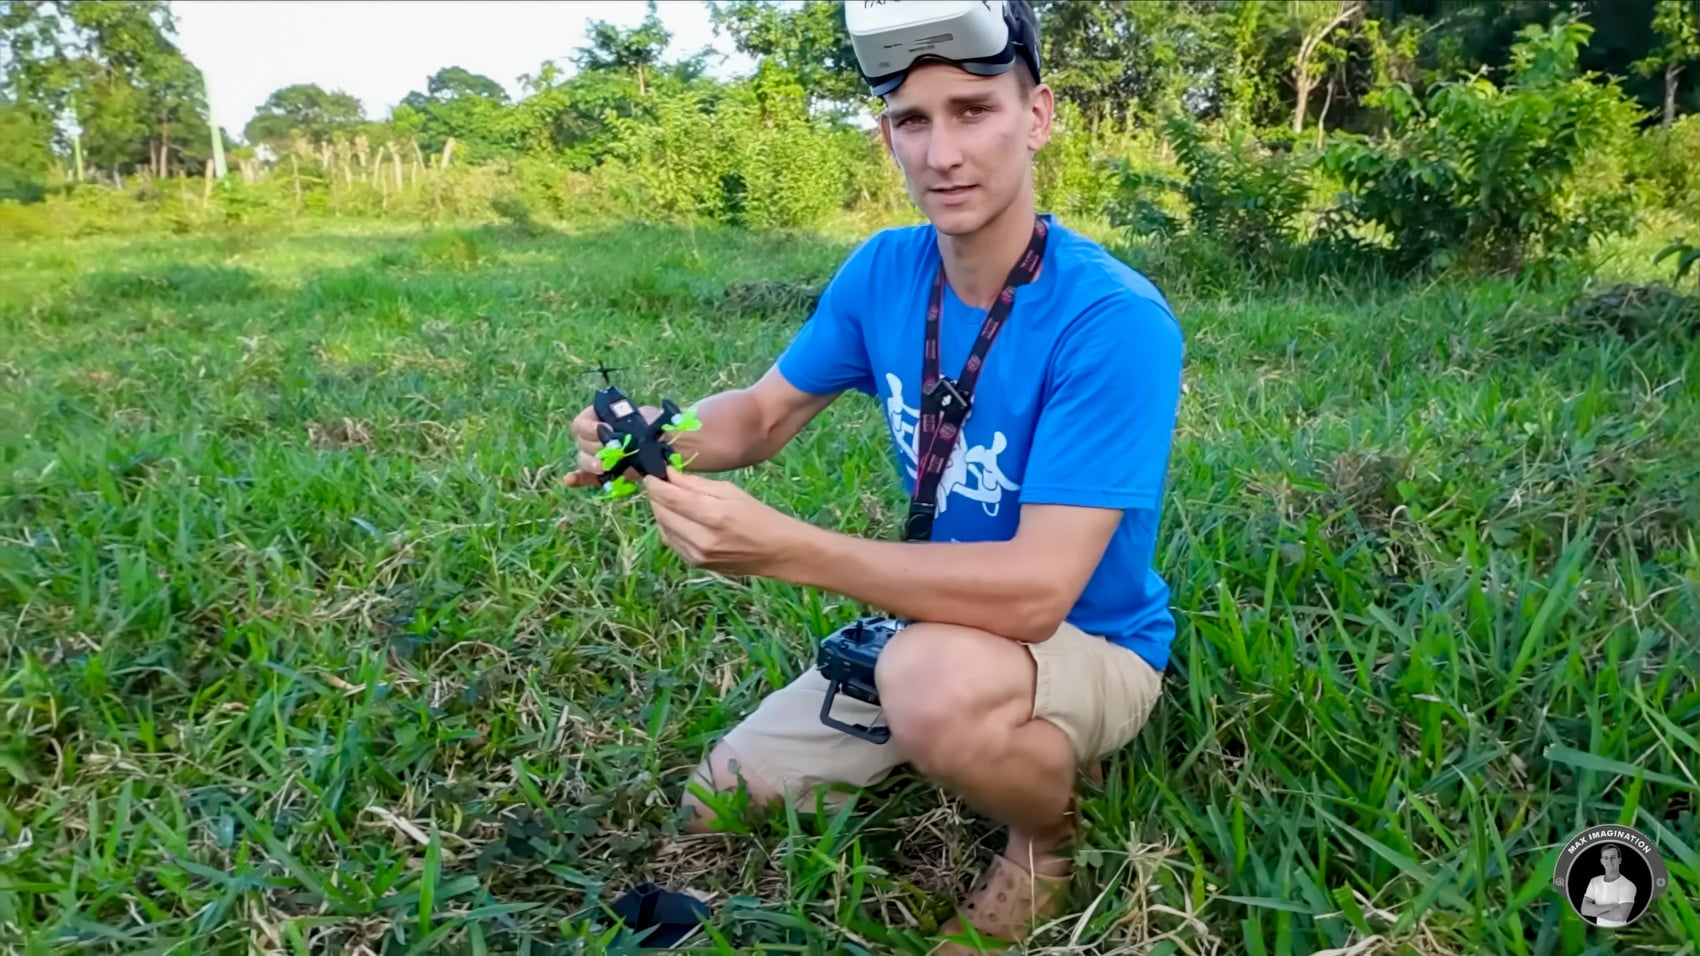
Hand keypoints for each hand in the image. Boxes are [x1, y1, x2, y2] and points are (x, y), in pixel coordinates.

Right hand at [562, 403, 661, 487]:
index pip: (581, 423)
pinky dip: (577, 479)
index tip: (608, 430)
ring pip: (582, 459)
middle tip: (614, 451)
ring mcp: (593, 456)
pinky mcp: (600, 474)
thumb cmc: (654, 426)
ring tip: (604, 467)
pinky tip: (570, 480)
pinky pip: (585, 477)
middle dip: (596, 447)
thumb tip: (654, 427)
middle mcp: (591, 436)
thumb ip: (648, 420)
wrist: (663, 445)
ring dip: (591, 463)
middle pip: (581, 443)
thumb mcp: (652, 418)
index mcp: (598, 417)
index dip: (590, 427)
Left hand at [641, 467, 805, 575]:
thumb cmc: (758, 515)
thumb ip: (695, 484)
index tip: (652, 473)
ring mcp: (696, 555)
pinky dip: (669, 527)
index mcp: (713, 515)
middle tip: (661, 483)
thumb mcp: (730, 491)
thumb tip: (668, 473)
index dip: (655, 484)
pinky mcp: (695, 564)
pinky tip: (678, 518)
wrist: (777, 552)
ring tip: (670, 500)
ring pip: (662, 528)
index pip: (670, 497)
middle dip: (656, 496)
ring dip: (661, 511)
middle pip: (661, 512)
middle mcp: (700, 538)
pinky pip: (671, 541)